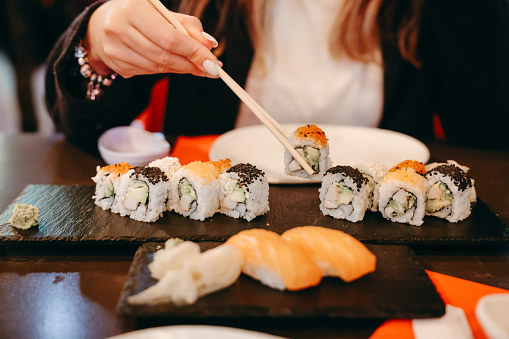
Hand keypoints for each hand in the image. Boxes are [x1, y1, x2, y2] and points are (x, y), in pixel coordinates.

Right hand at [85, 0, 219, 77]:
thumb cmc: (142, 15)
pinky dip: (167, 70)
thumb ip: (188, 26)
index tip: (213, 62)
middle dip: (192, 64)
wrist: (105, 23)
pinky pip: (150, 72)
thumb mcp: (164, 12)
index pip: (169, 37)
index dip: (194, 52)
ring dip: (182, 69)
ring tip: (197, 67)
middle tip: (211, 69)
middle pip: (164, 55)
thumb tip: (209, 44)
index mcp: (133, 10)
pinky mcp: (117, 66)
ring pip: (158, 67)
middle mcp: (119, 29)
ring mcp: (115, 50)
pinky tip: (175, 64)